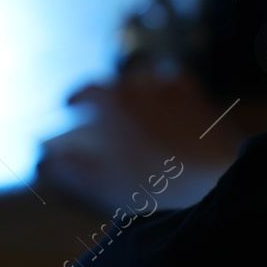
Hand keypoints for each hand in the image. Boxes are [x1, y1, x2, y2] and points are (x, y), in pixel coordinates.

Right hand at [37, 69, 245, 212]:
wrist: (214, 183)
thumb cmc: (158, 185)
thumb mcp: (105, 183)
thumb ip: (73, 168)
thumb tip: (52, 160)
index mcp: (115, 101)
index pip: (86, 88)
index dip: (75, 97)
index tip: (69, 106)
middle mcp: (143, 85)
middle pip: (117, 84)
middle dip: (106, 98)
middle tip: (102, 118)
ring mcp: (174, 88)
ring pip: (147, 80)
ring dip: (137, 92)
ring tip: (136, 113)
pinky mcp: (200, 97)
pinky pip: (177, 83)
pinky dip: (168, 91)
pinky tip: (170, 106)